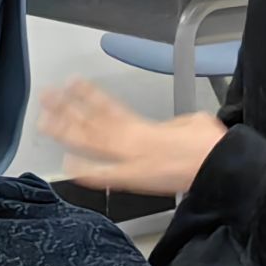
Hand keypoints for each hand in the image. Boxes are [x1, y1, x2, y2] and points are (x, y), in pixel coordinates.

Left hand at [39, 80, 225, 193]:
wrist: (219, 167)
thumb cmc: (210, 146)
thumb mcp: (191, 121)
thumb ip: (171, 125)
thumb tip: (169, 129)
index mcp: (145, 127)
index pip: (109, 108)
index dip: (89, 95)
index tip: (72, 84)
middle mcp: (132, 141)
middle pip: (92, 123)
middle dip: (67, 109)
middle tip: (47, 98)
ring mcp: (131, 160)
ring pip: (92, 144)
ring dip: (68, 132)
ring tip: (46, 121)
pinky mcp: (135, 180)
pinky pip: (105, 175)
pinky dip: (86, 171)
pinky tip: (67, 166)